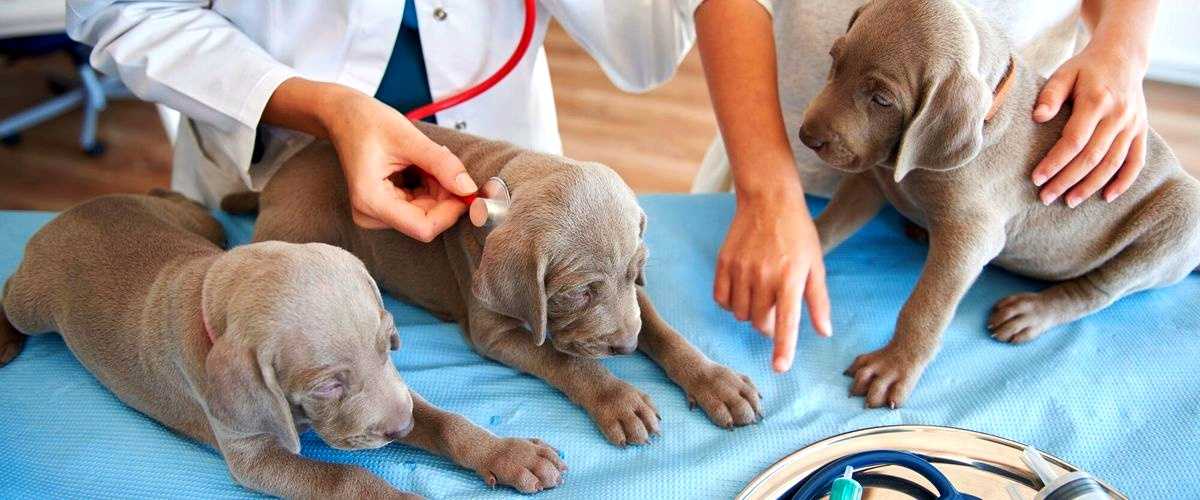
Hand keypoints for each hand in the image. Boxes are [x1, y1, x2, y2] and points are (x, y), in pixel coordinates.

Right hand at [319, 89, 476, 240]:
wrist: (343, 115)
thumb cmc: (367, 122)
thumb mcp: (409, 138)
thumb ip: (441, 164)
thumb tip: (469, 189)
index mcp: (371, 200)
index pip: (423, 227)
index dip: (451, 211)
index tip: (468, 189)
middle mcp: (371, 214)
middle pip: (426, 220)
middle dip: (445, 196)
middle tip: (448, 164)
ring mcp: (376, 213)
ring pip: (425, 214)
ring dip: (437, 190)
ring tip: (426, 160)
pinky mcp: (383, 208)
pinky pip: (418, 207)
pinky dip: (429, 188)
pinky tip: (420, 167)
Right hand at [714, 191, 831, 372]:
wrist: (768, 199)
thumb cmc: (797, 233)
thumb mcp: (816, 265)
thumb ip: (818, 301)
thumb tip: (824, 332)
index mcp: (790, 278)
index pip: (787, 321)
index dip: (783, 348)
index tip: (779, 368)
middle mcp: (764, 276)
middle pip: (759, 322)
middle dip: (767, 325)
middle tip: (775, 310)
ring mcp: (741, 270)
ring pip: (739, 314)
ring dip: (749, 314)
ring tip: (759, 297)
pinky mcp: (723, 264)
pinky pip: (721, 300)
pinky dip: (729, 304)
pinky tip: (740, 292)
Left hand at [1031, 40, 1149, 206]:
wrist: (1123, 56)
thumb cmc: (1085, 68)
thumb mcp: (1064, 73)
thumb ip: (1050, 94)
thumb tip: (1037, 117)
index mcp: (1097, 101)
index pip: (1074, 140)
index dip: (1055, 162)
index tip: (1037, 178)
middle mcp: (1118, 115)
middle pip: (1092, 157)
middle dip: (1067, 180)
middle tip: (1046, 197)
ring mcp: (1133, 124)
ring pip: (1113, 163)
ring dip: (1091, 186)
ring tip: (1069, 201)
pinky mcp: (1141, 131)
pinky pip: (1136, 161)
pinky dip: (1124, 181)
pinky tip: (1107, 197)